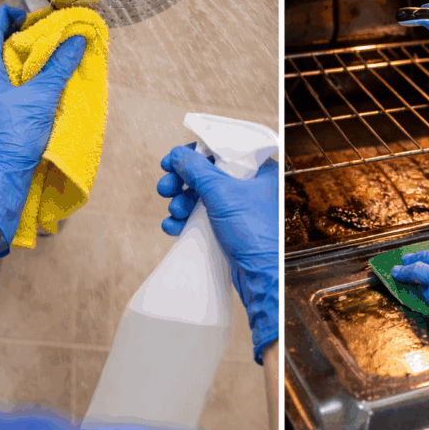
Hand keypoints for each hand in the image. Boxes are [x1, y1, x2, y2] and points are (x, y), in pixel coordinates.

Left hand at [0, 5, 85, 254]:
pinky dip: (1, 76)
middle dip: (3, 34)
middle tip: (26, 33)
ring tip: (26, 56)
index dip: (7, 15)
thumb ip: (59, 66)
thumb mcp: (43, 96)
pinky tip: (20, 84)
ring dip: (1, 56)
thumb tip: (76, 41)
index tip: (26, 14)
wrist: (1, 174)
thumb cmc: (16, 136)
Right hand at [157, 144, 278, 363]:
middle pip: (206, 174)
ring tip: (175, 212)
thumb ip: (198, 170)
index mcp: (260, 172)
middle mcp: (251, 188)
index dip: (194, 154)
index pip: (222, 151)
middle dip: (182, 182)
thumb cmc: (255, 234)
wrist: (262, 277)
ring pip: (200, 197)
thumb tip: (178, 155)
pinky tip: (173, 227)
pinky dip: (184, 220)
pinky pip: (200, 218)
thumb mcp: (222, 194)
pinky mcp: (227, 230)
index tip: (171, 161)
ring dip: (181, 202)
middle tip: (166, 189)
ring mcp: (238, 210)